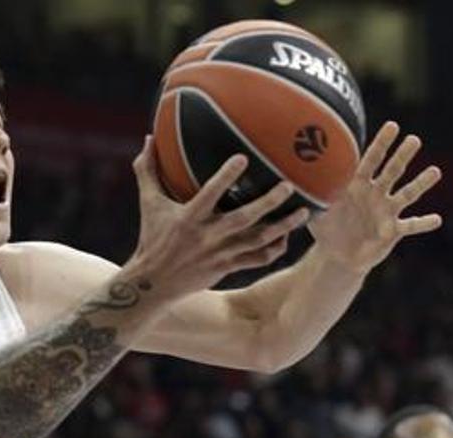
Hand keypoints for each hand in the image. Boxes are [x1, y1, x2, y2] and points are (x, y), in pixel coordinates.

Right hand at [127, 136, 309, 299]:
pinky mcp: (228, 267)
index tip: (243, 158)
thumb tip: (147, 138)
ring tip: (304, 212)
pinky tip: (288, 236)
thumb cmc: (151, 237)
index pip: (209, 194)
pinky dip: (274, 249)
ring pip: (258, 240)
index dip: (225, 177)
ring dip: (283, 227)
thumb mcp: (149, 203)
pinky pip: (258, 259)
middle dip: (268, 203)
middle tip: (288, 186)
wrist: (154, 284)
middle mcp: (207, 236)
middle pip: (244, 219)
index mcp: (189, 218)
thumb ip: (148, 170)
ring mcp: (220, 254)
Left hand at [308, 121, 442, 273]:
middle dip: (403, 155)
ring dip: (420, 183)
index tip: (393, 126)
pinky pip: (409, 226)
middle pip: (393, 170)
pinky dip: (422, 223)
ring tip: (435, 172)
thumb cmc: (327, 227)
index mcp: (358, 184)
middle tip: (414, 139)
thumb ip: (311, 194)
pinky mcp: (393, 231)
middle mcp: (377, 193)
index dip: (381, 143)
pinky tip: (437, 219)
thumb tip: (291, 176)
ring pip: (407, 194)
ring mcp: (387, 211)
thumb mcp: (316, 211)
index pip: (371, 159)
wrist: (337, 255)